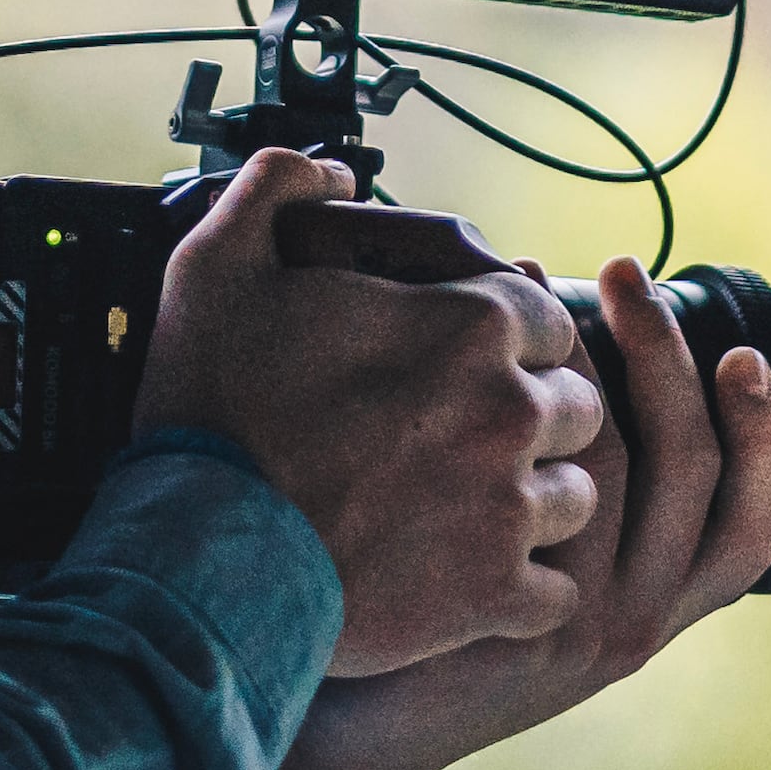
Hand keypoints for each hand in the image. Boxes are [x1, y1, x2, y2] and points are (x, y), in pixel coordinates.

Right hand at [131, 149, 605, 674]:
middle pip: (576, 405)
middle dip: (533, 416)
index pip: (547, 316)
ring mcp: (506, 510)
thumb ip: (276, 187)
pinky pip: (555, 596)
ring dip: (535, 502)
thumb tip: (329, 173)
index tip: (466, 363)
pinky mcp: (491, 596)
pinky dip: (524, 592)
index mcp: (468, 326)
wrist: (193, 556)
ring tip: (472, 510)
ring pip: (576, 498)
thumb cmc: (207, 411)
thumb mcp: (216, 262)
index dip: (511, 338)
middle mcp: (507, 412)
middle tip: (466, 435)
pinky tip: (477, 581)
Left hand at [270, 253, 770, 769]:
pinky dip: (531, 400)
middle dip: (673, 355)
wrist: (348, 735)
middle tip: (631, 274)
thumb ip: (579, 512)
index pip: (756, 528)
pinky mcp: (520, 619)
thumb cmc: (433, 632)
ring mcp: (581, 625)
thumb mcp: (534, 593)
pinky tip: (489, 349)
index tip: (743, 349)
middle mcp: (640, 624)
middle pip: (695, 469)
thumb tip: (589, 367)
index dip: (767, 436)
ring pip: (627, 464)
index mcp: (659, 613)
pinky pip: (553, 488)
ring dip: (602, 357)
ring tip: (549, 285)